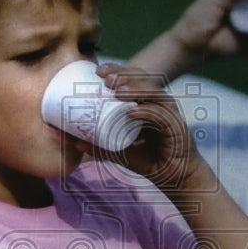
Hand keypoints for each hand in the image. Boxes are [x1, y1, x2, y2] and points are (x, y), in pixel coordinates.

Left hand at [90, 64, 203, 191]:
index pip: (132, 79)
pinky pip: (162, 115)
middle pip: (143, 80)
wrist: (173, 177)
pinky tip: (133, 112)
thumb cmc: (148, 160)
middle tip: (105, 77)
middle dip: (124, 75)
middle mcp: (159, 103)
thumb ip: (97, 145)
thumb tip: (70, 141)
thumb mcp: (118, 151)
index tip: (98, 71)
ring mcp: (169, 113)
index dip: (117, 71)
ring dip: (135, 89)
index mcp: (146, 102)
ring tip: (117, 90)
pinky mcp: (177, 127)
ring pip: (154, 94)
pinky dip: (147, 112)